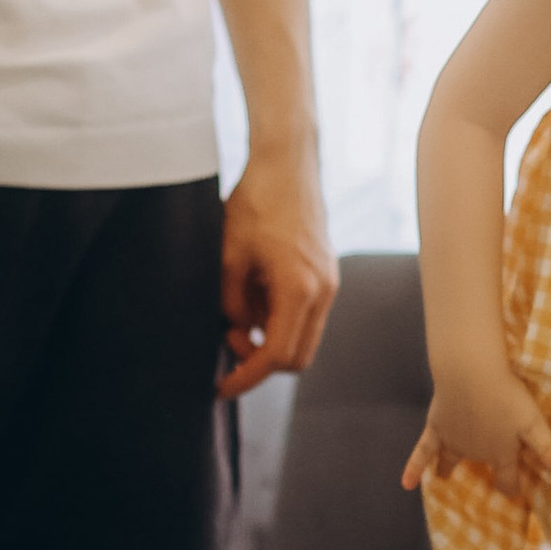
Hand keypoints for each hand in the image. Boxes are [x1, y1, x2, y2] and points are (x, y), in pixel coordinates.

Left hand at [218, 147, 338, 399]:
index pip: (277, 356)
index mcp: (299, 289)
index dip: (247, 377)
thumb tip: (238, 333)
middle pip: (297, 357)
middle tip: (228, 341)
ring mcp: (328, 283)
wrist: (286, 163)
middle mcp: (322, 291)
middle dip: (260, 361)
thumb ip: (232, 304)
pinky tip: (255, 295)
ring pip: (302, 337)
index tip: (222, 387)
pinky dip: (279, 319)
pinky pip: (304, 314)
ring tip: (238, 311)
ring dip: (269, 338)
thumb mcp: (229, 258)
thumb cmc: (256, 202)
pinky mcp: (325, 274)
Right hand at [401, 358, 550, 505]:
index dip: (513, 487)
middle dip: (486, 472)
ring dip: (448, 470)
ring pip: (450, 460)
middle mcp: (475, 452)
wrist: (470, 374)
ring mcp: (453, 440)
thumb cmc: (505, 396)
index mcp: (500, 454)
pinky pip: (422, 452)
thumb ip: (548, 447)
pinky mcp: (436, 427)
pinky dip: (414, 468)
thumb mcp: (532, 422)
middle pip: (482, 467)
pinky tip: (406, 484)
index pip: (508, 480)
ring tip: (443, 479)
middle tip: (488, 476)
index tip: (514, 492)